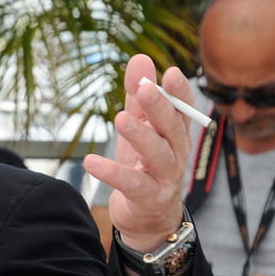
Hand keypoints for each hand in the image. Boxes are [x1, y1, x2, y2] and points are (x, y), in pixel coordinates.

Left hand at [83, 54, 192, 251]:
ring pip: (157, 154)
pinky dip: (111, 172)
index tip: (171, 72)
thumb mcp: (139, 130)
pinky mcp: (148, 198)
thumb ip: (137, 98)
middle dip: (159, 107)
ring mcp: (165, 177)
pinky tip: (90, 162)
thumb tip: (140, 58)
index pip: (183, 109)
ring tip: (120, 119)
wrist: (148, 217)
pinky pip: (130, 184)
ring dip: (140, 136)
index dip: (179, 92)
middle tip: (144, 89)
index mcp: (175, 134)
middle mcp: (176, 153)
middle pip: (172, 128)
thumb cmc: (144, 167)